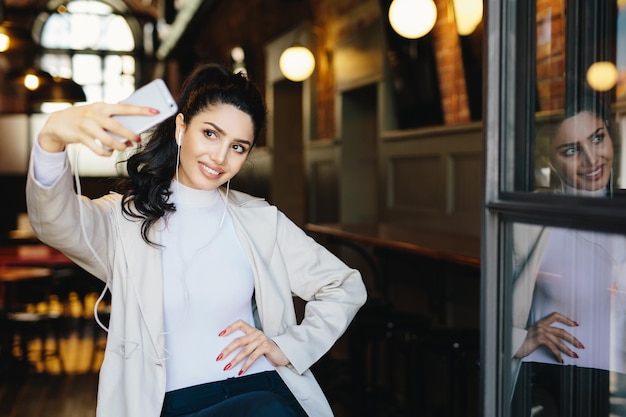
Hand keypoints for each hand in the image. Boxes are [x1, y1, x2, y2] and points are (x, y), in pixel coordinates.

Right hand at [38, 102, 158, 154]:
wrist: (57, 123)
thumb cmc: (85, 118)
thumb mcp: (97, 113)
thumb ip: (113, 119)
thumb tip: (133, 132)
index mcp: (102, 106)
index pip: (125, 107)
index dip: (141, 110)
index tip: (156, 111)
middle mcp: (94, 114)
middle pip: (117, 126)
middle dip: (130, 135)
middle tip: (138, 139)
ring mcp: (86, 126)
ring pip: (108, 140)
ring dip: (119, 146)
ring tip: (124, 147)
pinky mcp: (80, 137)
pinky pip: (98, 149)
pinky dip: (106, 153)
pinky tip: (110, 152)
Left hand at [215, 320, 288, 375]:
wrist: (283, 353)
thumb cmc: (267, 350)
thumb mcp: (256, 344)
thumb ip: (246, 344)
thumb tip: (228, 353)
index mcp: (253, 330)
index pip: (240, 324)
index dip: (230, 328)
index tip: (220, 334)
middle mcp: (257, 333)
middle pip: (239, 340)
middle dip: (227, 350)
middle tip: (219, 357)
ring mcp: (262, 340)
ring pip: (245, 350)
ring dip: (235, 360)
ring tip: (227, 367)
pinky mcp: (266, 347)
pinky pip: (253, 357)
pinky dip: (246, 365)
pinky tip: (241, 371)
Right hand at [514, 312, 583, 362]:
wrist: (512, 345)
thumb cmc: (521, 342)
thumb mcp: (533, 335)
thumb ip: (542, 335)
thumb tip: (556, 341)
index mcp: (540, 323)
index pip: (555, 316)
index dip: (566, 319)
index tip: (575, 324)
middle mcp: (541, 326)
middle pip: (561, 331)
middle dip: (573, 339)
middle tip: (580, 345)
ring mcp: (540, 332)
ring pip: (559, 341)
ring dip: (568, 349)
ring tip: (574, 355)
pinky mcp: (539, 339)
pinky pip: (553, 348)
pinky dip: (558, 355)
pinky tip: (561, 360)